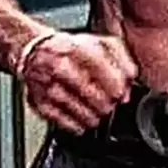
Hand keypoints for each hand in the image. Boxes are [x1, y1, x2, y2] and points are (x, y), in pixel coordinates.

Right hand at [23, 31, 138, 133]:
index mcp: (75, 46)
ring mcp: (45, 82)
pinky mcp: (37, 100)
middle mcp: (58, 63)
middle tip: (111, 105)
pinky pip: (56, 117)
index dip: (113, 81)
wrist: (36, 52)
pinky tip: (84, 122)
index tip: (121, 92)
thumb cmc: (73, 50)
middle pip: (84, 86)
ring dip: (90, 115)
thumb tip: (131, 78)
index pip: (97, 63)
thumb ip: (120, 58)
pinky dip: (73, 124)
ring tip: (100, 115)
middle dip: (103, 101)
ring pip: (70, 104)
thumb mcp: (100, 43)